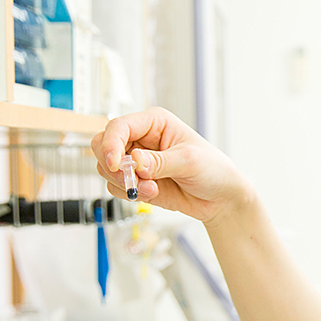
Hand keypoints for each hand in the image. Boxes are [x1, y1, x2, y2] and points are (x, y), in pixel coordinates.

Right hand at [91, 107, 254, 224]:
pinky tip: (152, 194)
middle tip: (133, 181)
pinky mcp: (135, 180)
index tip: (115, 164)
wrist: (219, 198)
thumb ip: (159, 162)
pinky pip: (115, 186)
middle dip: (113, 166)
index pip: (118, 126)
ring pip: (105, 168)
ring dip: (125, 183)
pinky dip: (129, 194)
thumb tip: (134, 160)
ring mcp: (135, 160)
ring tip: (152, 189)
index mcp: (154, 122)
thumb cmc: (212, 169)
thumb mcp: (188, 161)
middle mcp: (141, 138)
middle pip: (101, 144)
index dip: (111, 144)